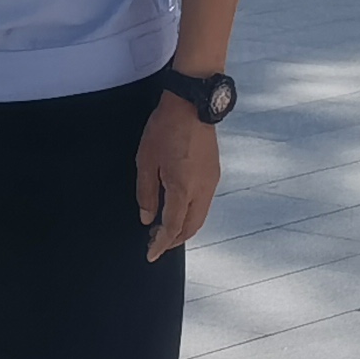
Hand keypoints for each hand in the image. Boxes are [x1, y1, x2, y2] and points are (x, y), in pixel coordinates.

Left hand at [135, 91, 222, 261]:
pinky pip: (204, 204)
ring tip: (166, 231)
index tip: (150, 254)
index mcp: (182, 188)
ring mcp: (211, 182)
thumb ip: (146, 194)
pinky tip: (179, 211)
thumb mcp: (146, 161)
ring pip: (200, 217)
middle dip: (174, 240)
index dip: (160, 244)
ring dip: (184, 228)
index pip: (172, 227)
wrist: (192, 104)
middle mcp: (202, 190)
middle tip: (156, 245)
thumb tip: (147, 218)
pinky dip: (192, 215)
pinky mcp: (214, 173)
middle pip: (191, 227)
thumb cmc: (164, 129)